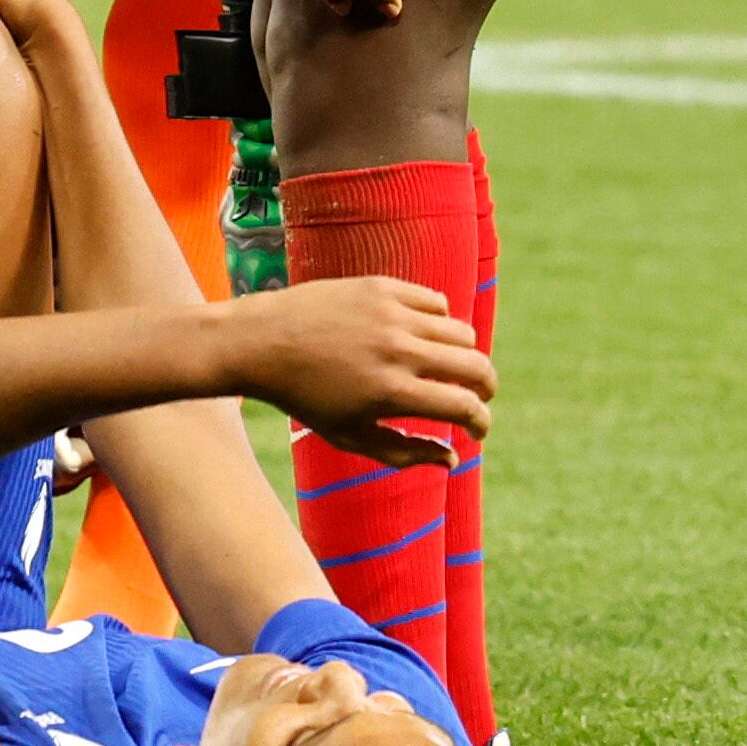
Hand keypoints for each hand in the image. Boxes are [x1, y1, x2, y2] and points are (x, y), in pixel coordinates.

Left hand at [228, 277, 492, 467]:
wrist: (260, 342)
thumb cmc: (304, 398)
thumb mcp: (350, 436)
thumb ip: (404, 452)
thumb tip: (452, 458)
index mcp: (392, 392)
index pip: (466, 407)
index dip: (481, 423)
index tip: (476, 431)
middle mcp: (398, 350)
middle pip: (477, 366)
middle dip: (486, 388)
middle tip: (476, 398)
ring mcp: (391, 314)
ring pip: (461, 333)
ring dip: (464, 356)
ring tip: (446, 369)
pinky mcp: (381, 286)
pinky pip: (435, 302)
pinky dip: (438, 323)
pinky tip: (422, 337)